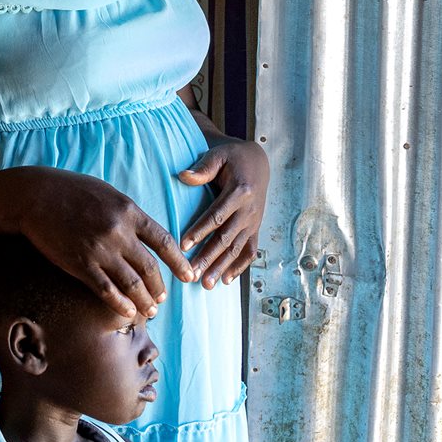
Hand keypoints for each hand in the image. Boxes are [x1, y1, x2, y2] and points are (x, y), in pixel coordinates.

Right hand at [10, 167, 194, 318]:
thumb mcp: (108, 193)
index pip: (163, 241)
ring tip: (150, 311)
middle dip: (159, 287)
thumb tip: (145, 232)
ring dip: (144, 301)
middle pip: (149, 267)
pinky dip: (121, 304)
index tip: (188, 275)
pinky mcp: (81, 264)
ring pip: (132, 283)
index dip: (179, 262)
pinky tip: (129, 312)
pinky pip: (107, 290)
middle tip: (162, 299)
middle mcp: (119, 232)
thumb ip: (128, 214)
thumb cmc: (72, 191)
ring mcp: (100, 250)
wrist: (36, 196)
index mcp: (129, 212)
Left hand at [177, 138, 269, 286]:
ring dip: (221, 267)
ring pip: (236, 249)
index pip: (217, 216)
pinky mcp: (255, 228)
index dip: (200, 231)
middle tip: (192, 274)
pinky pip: (250, 251)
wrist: (258, 162)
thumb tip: (183, 176)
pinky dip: (239, 267)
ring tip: (206, 284)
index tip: (183, 245)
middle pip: (226, 238)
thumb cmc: (233, 158)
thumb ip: (202, 168)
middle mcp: (249, 211)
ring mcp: (254, 222)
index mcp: (240, 192)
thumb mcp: (219, 156)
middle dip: (209, 257)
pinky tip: (226, 280)